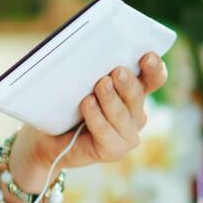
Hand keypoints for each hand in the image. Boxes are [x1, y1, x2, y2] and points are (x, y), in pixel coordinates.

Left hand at [8, 52, 168, 191]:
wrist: (47, 138)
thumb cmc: (66, 106)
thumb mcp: (81, 84)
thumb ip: (92, 72)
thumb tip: (87, 52)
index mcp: (134, 92)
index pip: (154, 79)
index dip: (155, 68)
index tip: (146, 56)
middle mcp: (136, 113)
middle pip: (138, 95)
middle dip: (128, 83)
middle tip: (117, 72)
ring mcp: (128, 134)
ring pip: (122, 114)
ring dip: (111, 98)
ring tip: (101, 84)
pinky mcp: (115, 150)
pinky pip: (105, 131)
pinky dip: (96, 116)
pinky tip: (87, 103)